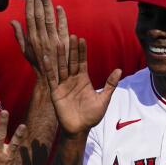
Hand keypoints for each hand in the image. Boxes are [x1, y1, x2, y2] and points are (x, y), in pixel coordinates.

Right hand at [14, 0, 120, 134]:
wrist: (79, 129)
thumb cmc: (92, 116)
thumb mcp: (104, 99)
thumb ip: (110, 85)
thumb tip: (119, 70)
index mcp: (83, 80)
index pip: (82, 62)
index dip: (82, 51)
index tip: (82, 39)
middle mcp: (72, 80)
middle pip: (71, 61)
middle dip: (71, 49)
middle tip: (71, 35)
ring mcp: (63, 85)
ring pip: (61, 67)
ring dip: (59, 55)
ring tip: (57, 42)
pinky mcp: (55, 92)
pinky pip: (51, 78)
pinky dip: (48, 68)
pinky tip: (45, 58)